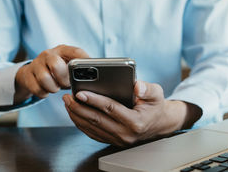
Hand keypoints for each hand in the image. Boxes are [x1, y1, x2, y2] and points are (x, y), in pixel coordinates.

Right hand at [14, 45, 88, 102]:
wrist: (32, 73)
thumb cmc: (57, 71)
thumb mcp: (68, 66)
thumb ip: (79, 70)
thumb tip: (95, 82)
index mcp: (63, 50)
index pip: (75, 52)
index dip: (83, 61)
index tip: (90, 70)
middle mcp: (48, 54)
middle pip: (56, 64)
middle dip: (63, 79)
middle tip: (66, 84)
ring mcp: (36, 64)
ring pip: (44, 78)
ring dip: (53, 87)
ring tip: (56, 87)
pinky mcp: (27, 75)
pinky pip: (37, 88)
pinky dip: (44, 93)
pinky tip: (46, 90)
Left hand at [62, 80, 201, 145]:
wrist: (159, 124)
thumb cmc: (155, 106)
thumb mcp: (157, 94)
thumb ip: (147, 89)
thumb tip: (137, 86)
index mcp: (135, 121)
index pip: (110, 109)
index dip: (94, 100)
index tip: (80, 92)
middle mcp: (125, 133)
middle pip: (96, 119)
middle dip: (78, 107)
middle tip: (67, 96)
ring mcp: (118, 139)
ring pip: (91, 127)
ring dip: (76, 115)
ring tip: (67, 102)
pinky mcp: (112, 141)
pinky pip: (92, 133)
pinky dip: (80, 123)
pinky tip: (74, 113)